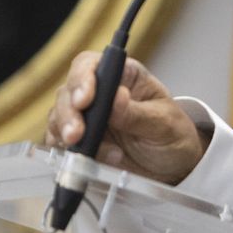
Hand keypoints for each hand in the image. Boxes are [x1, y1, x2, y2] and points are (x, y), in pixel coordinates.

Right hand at [44, 50, 209, 184]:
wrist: (173, 167)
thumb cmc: (172, 135)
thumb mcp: (163, 123)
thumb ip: (138, 113)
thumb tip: (117, 97)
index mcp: (123, 76)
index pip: (91, 64)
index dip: (83, 78)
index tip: (85, 99)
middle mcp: (100, 93)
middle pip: (68, 91)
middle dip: (69, 112)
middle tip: (77, 134)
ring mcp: (87, 118)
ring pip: (58, 116)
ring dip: (65, 133)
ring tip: (88, 152)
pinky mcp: (80, 142)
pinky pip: (59, 143)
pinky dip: (67, 152)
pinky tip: (87, 161)